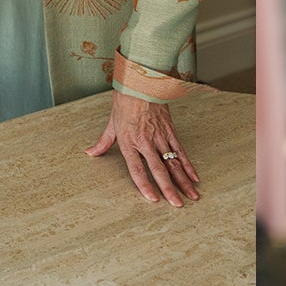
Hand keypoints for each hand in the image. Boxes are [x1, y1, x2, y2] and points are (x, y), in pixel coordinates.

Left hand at [85, 91, 200, 206]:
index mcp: (129, 142)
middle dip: (170, 189)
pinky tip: (194, 176)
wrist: (141, 80)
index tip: (154, 199)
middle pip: (159, 170)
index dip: (145, 185)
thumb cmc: (125, 100)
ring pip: (173, 163)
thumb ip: (103, 142)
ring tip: (192, 196)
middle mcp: (146, 141)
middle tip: (178, 205)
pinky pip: (180, 150)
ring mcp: (160, 136)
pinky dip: (188, 164)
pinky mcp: (170, 129)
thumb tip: (90, 153)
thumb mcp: (111, 122)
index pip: (137, 169)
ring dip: (183, 180)